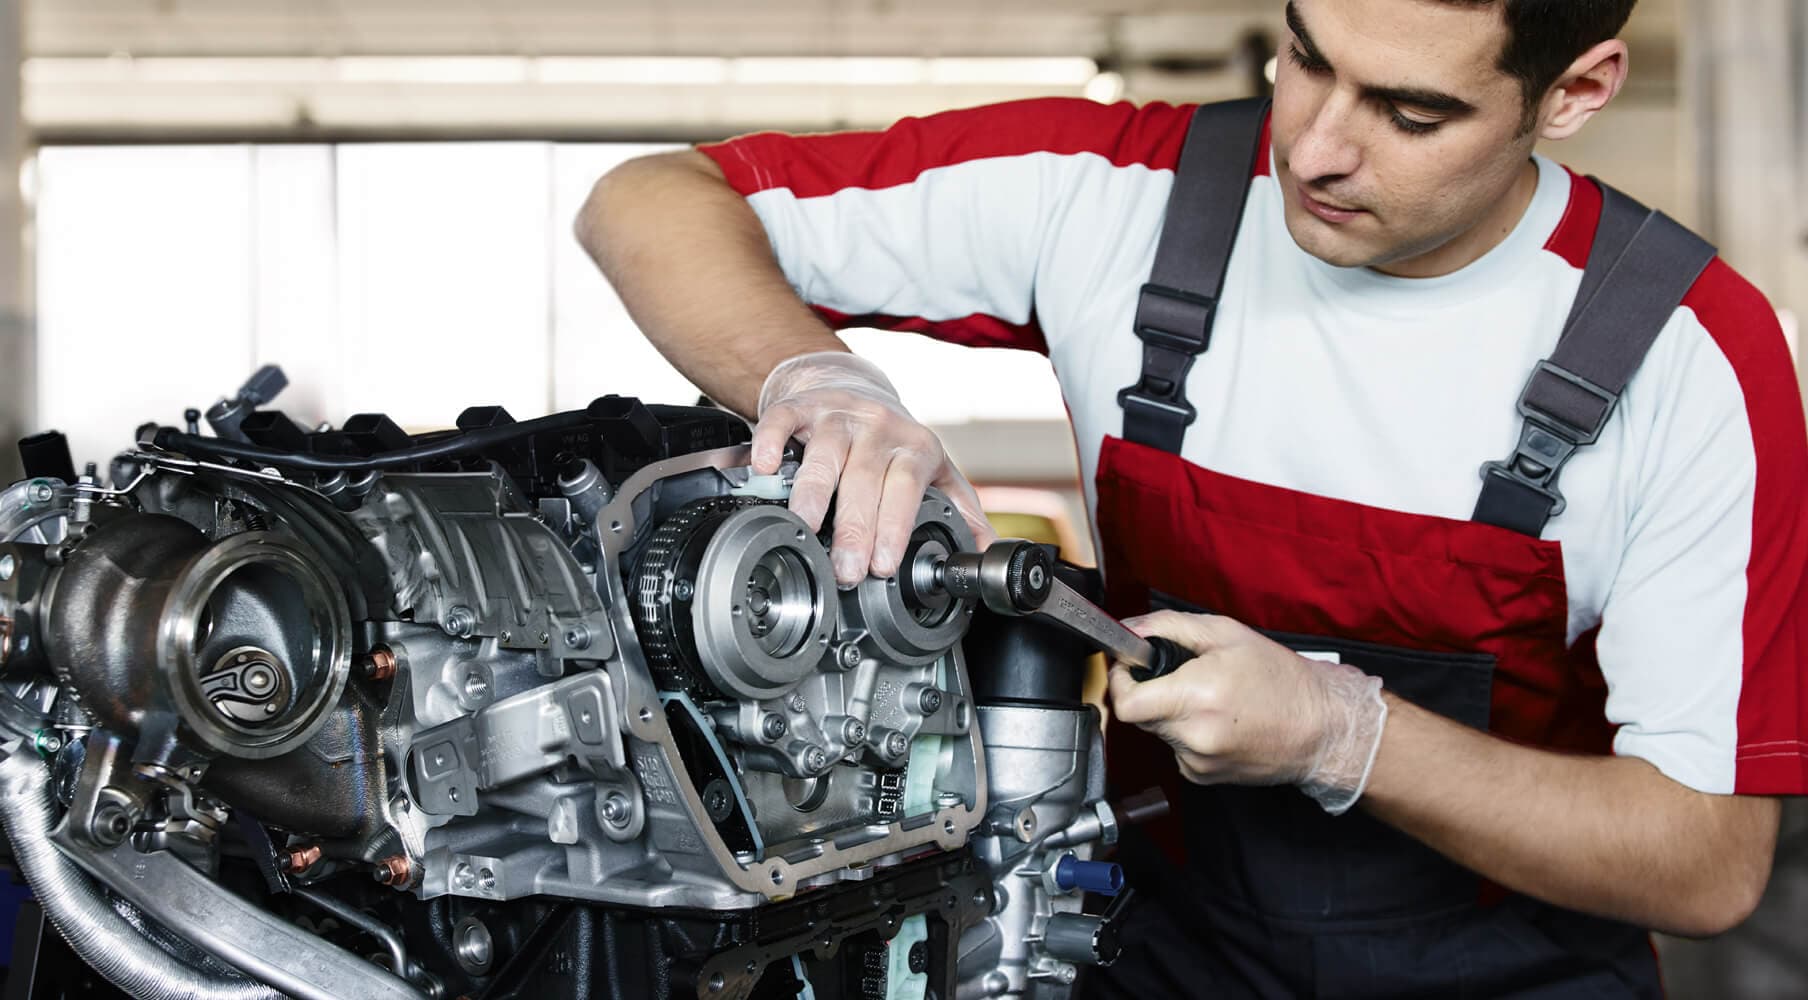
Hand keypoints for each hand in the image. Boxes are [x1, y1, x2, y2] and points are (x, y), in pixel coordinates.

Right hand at [751, 351, 996, 585]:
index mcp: (914, 447)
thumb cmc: (892, 441)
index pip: (906, 487)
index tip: (884, 565)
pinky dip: (771, 440)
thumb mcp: (934, 469)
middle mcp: (878, 428)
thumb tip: (985, 551)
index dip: (895, 525)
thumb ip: (960, 509)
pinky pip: (783, 419)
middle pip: (865, 479)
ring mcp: (837, 416)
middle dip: (854, 527)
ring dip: (812, 492)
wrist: (853, 387)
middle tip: (844, 569)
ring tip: (803, 527)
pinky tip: (764, 468)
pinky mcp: (800, 406)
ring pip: (824, 453)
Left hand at [1107, 610, 1387, 813]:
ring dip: (1171, 712)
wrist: (1322, 728)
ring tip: (1209, 697)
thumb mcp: (1225, 634)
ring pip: (1159, 731)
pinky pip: (1176, 748)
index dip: (1121, 681)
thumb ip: (1168, 627)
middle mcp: (1193, 735)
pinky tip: (1218, 721)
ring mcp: (1198, 761)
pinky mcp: (1202, 776)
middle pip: (1140, 714)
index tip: (1131, 667)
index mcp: (1196, 696)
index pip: (1126, 703)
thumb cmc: (1281, 679)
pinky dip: (1187, 733)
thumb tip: (1130, 629)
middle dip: (1150, 692)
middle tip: (1181, 676)